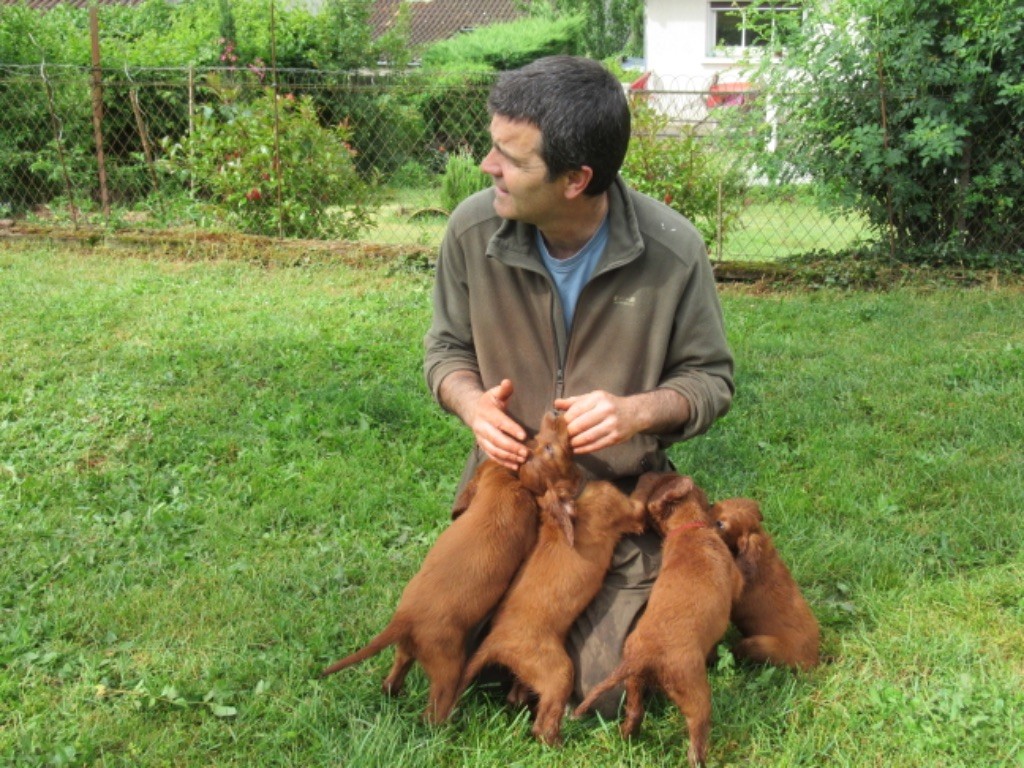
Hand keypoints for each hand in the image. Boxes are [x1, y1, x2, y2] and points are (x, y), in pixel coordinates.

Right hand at [470, 379, 528, 468]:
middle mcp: (481, 427)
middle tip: (526, 452)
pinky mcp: (483, 446)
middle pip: (497, 440)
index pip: (500, 422)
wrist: (473, 411)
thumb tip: (507, 382)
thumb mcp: (495, 393)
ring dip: (509, 456)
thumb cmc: (490, 401)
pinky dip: (504, 462)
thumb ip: (503, 389)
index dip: (511, 429)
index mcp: (486, 413)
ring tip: (523, 459)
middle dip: (512, 447)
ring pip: (494, 450)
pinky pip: (492, 456)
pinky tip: (516, 466)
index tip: (524, 436)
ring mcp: (481, 438)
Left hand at [555, 388, 690, 454]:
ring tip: (567, 445)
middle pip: (580, 425)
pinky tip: (577, 450)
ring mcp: (612, 425)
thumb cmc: (609, 404)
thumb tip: (556, 404)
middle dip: (568, 433)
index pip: (575, 410)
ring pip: (587, 437)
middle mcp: (606, 410)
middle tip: (560, 438)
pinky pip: (596, 445)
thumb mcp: (593, 398)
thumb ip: (574, 401)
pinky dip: (584, 449)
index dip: (564, 421)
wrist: (634, 413)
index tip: (558, 426)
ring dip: (574, 443)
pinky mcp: (616, 437)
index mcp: (598, 398)